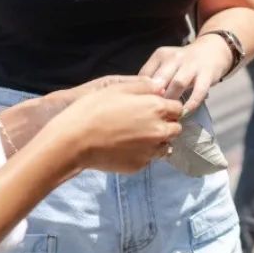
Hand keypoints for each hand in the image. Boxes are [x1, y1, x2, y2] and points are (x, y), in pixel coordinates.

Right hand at [47, 83, 182, 174]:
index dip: (167, 107)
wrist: (74, 141)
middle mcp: (160, 131)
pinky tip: (126, 148)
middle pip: (175, 129)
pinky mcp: (139, 166)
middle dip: (166, 125)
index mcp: (157, 108)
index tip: (155, 108)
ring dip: (157, 141)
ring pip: (165, 146)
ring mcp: (150, 151)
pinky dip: (142, 154)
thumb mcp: (118, 88)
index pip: (178, 108)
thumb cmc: (94, 109)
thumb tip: (161, 87)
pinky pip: (148, 159)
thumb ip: (144, 86)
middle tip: (146, 123)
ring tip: (136, 137)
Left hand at [138, 36, 233, 112]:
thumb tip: (138, 97)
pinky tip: (185, 112)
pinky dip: (191, 103)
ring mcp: (192, 65)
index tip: (139, 106)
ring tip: (168, 114)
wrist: (212, 50)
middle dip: (154, 96)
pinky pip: (198, 91)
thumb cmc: (183, 63)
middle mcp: (175, 58)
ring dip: (171, 100)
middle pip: (160, 78)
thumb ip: (153, 77)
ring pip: (178, 83)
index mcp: (161, 55)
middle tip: (152, 112)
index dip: (140, 92)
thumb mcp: (166, 63)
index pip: (145, 74)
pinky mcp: (207, 74)